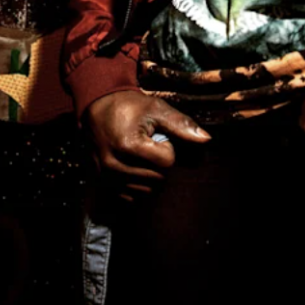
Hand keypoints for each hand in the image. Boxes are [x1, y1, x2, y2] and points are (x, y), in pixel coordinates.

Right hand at [85, 90, 210, 201]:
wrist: (98, 108)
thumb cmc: (130, 107)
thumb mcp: (156, 109)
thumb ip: (181, 125)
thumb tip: (206, 140)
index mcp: (128, 145)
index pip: (167, 162)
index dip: (168, 148)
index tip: (157, 136)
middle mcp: (114, 165)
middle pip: (158, 179)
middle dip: (161, 164)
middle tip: (149, 145)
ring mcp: (107, 178)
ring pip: (147, 191)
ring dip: (151, 175)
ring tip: (141, 155)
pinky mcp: (104, 185)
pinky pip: (133, 197)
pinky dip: (140, 185)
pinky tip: (135, 167)